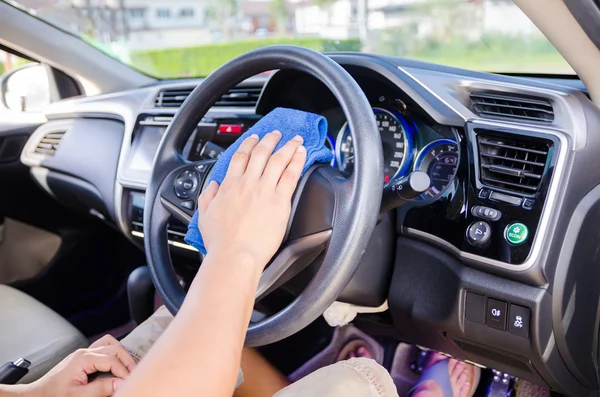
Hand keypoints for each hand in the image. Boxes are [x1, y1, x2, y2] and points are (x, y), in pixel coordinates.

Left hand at [27, 335, 135, 396]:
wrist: (37, 396)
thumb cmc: (54, 396)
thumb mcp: (78, 396)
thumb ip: (100, 389)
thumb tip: (121, 382)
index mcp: (83, 359)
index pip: (113, 361)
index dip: (124, 372)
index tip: (130, 382)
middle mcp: (84, 352)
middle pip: (115, 349)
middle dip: (127, 361)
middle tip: (134, 375)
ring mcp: (83, 352)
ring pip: (110, 344)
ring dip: (121, 354)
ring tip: (128, 369)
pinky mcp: (82, 357)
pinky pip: (103, 346)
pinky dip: (113, 352)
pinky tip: (116, 364)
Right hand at [197, 131, 306, 270]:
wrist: (235, 255)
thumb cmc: (221, 242)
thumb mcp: (205, 215)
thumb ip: (208, 196)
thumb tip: (213, 186)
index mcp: (229, 185)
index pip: (240, 157)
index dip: (248, 144)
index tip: (254, 138)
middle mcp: (248, 184)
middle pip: (261, 153)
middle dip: (269, 140)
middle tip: (275, 134)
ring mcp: (265, 190)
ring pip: (278, 159)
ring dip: (287, 146)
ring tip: (294, 139)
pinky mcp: (280, 201)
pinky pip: (291, 175)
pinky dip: (297, 161)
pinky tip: (302, 154)